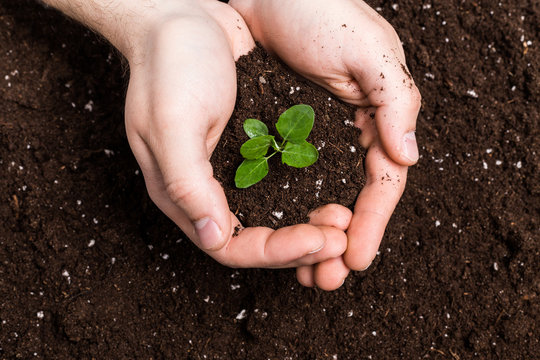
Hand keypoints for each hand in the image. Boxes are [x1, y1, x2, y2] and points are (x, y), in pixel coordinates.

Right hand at [122, 0, 349, 268]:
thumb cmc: (169, 66)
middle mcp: (208, 188)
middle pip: (258, 238)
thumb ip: (188, 184)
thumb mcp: (171, 125)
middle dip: (302, 243)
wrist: (183, 17)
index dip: (276, 253)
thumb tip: (215, 238)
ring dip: (310, 222)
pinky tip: (337, 188)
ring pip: (275, 214)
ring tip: (346, 217)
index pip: (232, 246)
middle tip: (343, 234)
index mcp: (183, 192)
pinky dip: (309, 192)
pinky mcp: (253, 146)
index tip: (319, 240)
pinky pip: (283, 181)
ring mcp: (232, 168)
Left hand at [230, 0, 420, 277]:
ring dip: (317, 233)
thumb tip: (408, 155)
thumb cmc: (319, 9)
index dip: (372, 223)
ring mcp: (318, 134)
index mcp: (379, 115)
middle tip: (325, 279)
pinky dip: (292, 208)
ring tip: (304, 270)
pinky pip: (295, 181)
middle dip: (344, 240)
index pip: (383, 182)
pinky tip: (282, 229)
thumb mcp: (366, 50)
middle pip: (354, 198)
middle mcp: (352, 130)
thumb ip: (393, 100)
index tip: (355, 259)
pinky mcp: (287, 131)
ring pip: (324, 195)